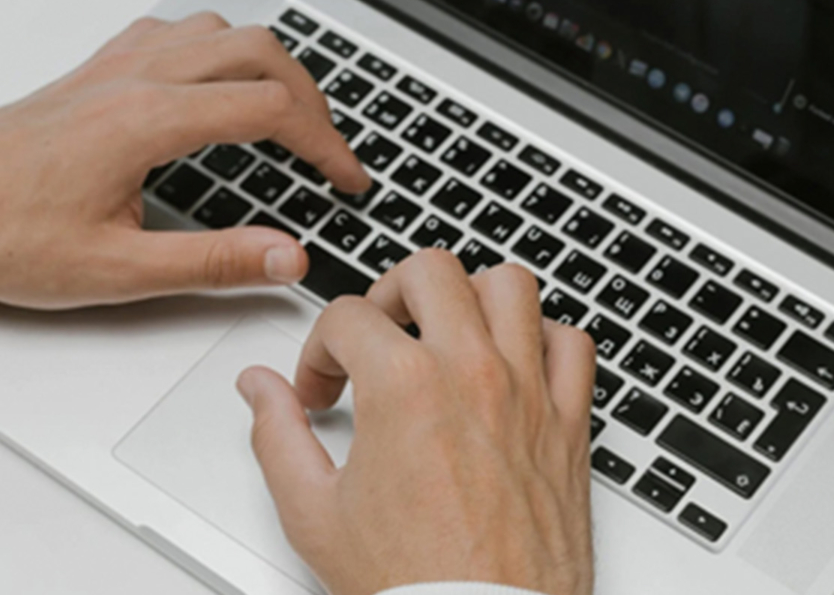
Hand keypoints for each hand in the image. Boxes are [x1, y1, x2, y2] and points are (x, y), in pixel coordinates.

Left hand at [0, 13, 368, 308]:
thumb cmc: (5, 237)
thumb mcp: (118, 271)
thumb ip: (214, 261)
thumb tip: (287, 257)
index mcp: (148, 121)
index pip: (271, 108)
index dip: (326, 144)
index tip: (347, 178)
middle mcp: (135, 78)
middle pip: (259, 51)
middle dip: (312, 98)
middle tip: (329, 149)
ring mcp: (114, 66)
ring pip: (220, 32)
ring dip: (268, 65)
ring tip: (289, 116)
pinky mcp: (95, 71)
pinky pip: (174, 33)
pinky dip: (217, 52)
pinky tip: (216, 88)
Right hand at [237, 251, 596, 594]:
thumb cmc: (412, 584)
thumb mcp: (313, 513)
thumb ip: (277, 436)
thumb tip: (260, 389)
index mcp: (404, 388)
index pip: (347, 316)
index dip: (318, 351)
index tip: (322, 390)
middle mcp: (471, 374)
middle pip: (430, 270)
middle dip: (390, 294)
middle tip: (379, 338)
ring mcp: (528, 393)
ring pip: (511, 286)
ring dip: (472, 297)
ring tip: (447, 332)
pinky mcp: (569, 423)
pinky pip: (573, 344)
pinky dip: (545, 340)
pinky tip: (514, 364)